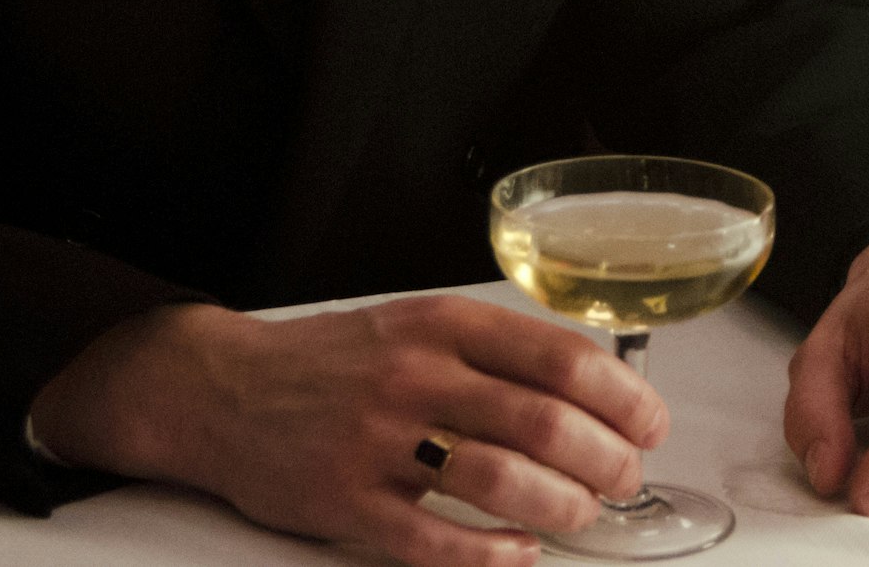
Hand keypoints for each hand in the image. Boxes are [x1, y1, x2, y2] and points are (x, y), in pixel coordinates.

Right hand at [30, 296, 665, 566]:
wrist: (219, 387)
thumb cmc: (334, 361)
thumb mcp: (416, 325)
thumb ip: (493, 350)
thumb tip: (592, 384)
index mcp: (443, 324)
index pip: (561, 357)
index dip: (623, 396)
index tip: (650, 422)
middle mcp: (416, 375)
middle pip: (544, 420)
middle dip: (607, 459)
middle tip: (627, 479)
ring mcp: (378, 440)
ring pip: (500, 479)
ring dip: (562, 505)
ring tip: (584, 515)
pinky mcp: (345, 502)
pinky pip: (433, 539)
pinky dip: (490, 554)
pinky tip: (519, 554)